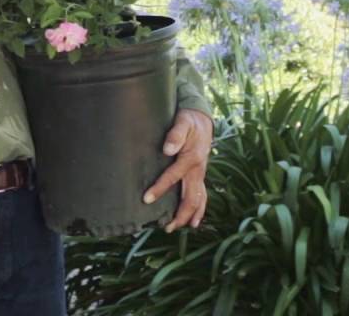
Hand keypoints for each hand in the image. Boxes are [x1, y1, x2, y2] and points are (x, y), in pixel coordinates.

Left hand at [143, 108, 213, 232]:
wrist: (202, 120)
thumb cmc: (189, 121)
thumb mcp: (182, 122)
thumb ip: (175, 134)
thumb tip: (167, 149)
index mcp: (191, 158)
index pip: (174, 176)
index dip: (160, 188)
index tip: (146, 199)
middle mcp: (198, 170)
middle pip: (191, 197)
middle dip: (180, 214)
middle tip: (166, 227)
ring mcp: (201, 174)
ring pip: (198, 200)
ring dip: (189, 215)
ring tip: (176, 228)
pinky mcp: (200, 176)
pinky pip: (202, 196)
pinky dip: (199, 209)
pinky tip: (194, 221)